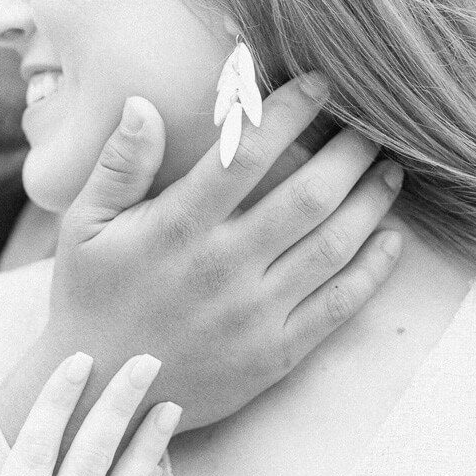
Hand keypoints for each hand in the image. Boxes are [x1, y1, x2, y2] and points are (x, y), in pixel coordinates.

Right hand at [0, 75, 401, 449]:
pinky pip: (339, 306)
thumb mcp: (84, 227)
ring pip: (333, 246)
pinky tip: (391, 239)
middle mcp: (223, 268)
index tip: (319, 84)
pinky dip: (374, 270)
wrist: (103, 392)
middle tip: (371, 124)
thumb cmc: (91, 297)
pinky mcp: (275, 355)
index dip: (290, 111)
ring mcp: (254, 315)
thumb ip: (119, 164)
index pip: (246, 154)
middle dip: (349, 151)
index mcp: (177, 228)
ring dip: (371, 201)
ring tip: (390, 170)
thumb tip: (144, 103)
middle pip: (308, 195)